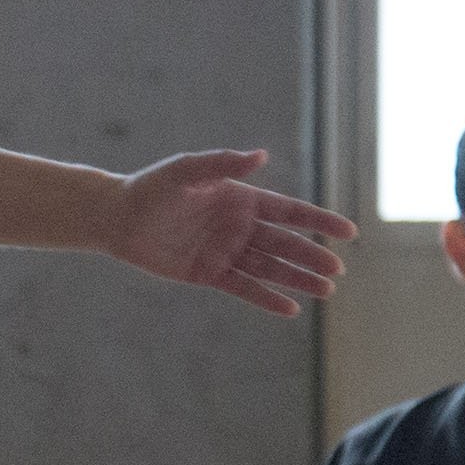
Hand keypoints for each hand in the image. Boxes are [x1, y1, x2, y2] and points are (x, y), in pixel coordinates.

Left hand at [104, 151, 354, 316]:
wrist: (116, 217)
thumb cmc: (151, 187)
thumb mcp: (186, 171)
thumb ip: (222, 164)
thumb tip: (261, 155)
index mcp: (241, 198)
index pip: (289, 212)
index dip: (318, 221)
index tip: (348, 232)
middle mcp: (238, 226)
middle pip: (284, 244)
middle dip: (312, 256)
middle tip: (338, 271)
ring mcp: (226, 251)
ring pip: (270, 268)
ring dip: (297, 279)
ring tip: (326, 290)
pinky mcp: (209, 274)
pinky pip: (244, 288)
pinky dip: (266, 298)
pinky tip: (290, 309)